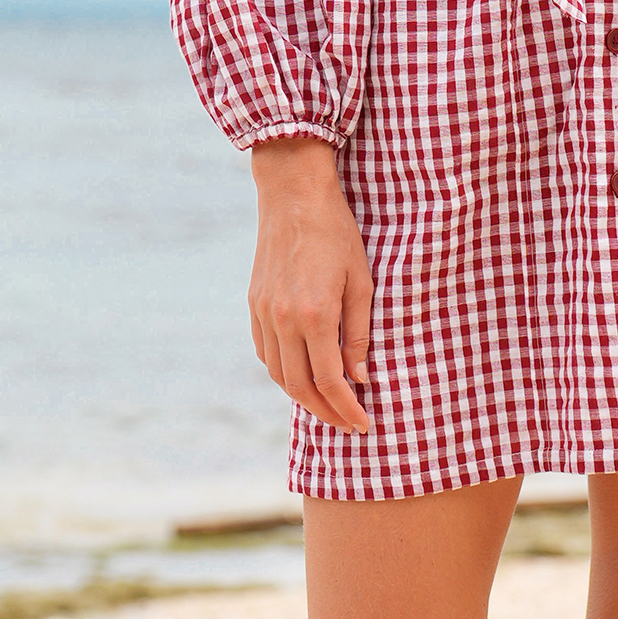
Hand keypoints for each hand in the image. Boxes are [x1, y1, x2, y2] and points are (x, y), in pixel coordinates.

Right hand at [248, 137, 373, 434]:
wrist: (293, 195)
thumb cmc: (337, 233)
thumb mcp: (361, 280)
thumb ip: (359, 332)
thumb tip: (360, 377)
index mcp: (314, 315)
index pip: (329, 382)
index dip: (347, 408)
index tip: (364, 423)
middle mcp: (283, 320)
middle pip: (299, 387)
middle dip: (325, 412)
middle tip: (347, 424)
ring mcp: (263, 312)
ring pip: (278, 374)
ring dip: (302, 396)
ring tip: (328, 405)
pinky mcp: (254, 303)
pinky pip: (265, 352)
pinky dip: (282, 371)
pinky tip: (301, 373)